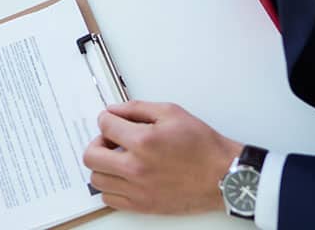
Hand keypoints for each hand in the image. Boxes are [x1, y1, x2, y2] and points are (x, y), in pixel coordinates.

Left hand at [83, 101, 242, 214]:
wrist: (223, 176)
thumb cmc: (203, 147)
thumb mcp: (172, 113)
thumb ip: (137, 108)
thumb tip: (114, 110)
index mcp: (143, 141)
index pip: (104, 125)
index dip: (106, 118)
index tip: (112, 120)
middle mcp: (136, 167)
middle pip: (91, 155)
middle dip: (97, 142)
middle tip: (110, 140)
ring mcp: (137, 189)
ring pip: (97, 179)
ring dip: (102, 165)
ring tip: (117, 158)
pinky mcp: (142, 205)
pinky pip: (109, 199)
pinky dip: (111, 187)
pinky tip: (123, 177)